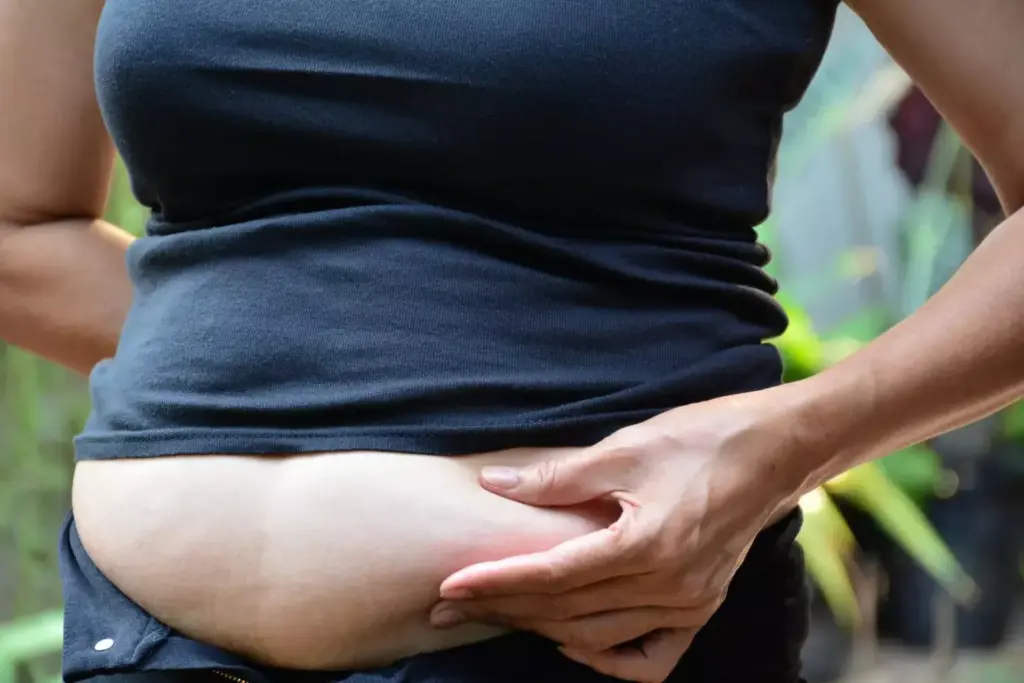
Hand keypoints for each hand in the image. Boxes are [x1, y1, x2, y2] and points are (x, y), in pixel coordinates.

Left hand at [431, 392, 804, 682]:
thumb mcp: (626, 448)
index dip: (497, 581)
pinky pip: (651, 657)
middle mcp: (668, 585)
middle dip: (504, 608)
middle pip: (567, 611)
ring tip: (497, 615)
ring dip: (542, 629)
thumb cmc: (702, 439)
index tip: (450, 586)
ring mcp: (689, 603)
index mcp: (647, 545)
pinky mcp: (701, 607)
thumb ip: (557, 476)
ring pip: (599, 635)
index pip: (553, 576)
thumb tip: (495, 486)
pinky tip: (575, 643)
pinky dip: (608, 659)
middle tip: (450, 606)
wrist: (775, 450)